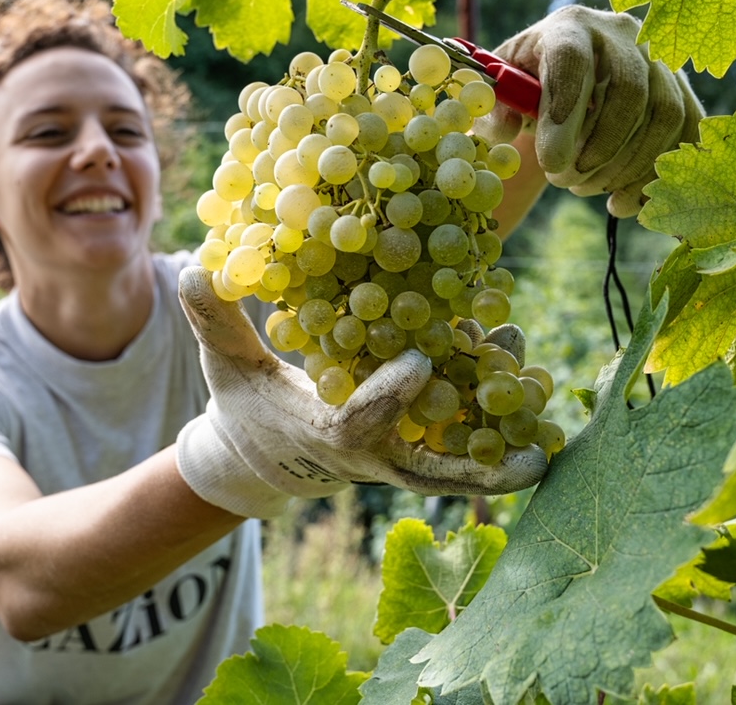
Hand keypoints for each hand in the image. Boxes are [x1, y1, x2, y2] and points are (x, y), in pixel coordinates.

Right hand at [174, 267, 547, 517]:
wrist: (263, 454)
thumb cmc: (245, 404)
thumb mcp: (226, 364)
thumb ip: (216, 320)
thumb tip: (196, 267)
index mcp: (327, 434)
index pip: (364, 424)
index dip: (392, 396)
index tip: (423, 360)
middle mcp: (373, 454)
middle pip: (436, 469)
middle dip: (486, 466)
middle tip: (536, 455)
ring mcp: (399, 456)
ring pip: (461, 460)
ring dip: (504, 433)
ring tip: (539, 390)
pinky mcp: (415, 447)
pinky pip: (463, 440)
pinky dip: (496, 416)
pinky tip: (522, 366)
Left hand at [476, 5, 703, 217]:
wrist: (567, 81)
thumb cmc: (529, 86)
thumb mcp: (504, 93)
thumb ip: (496, 110)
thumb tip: (503, 130)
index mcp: (570, 28)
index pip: (573, 60)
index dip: (565, 111)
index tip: (551, 162)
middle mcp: (622, 34)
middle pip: (629, 90)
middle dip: (599, 148)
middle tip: (564, 180)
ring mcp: (659, 62)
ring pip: (664, 114)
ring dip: (625, 165)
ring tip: (584, 188)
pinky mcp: (682, 91)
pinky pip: (686, 134)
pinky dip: (655, 175)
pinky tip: (621, 204)